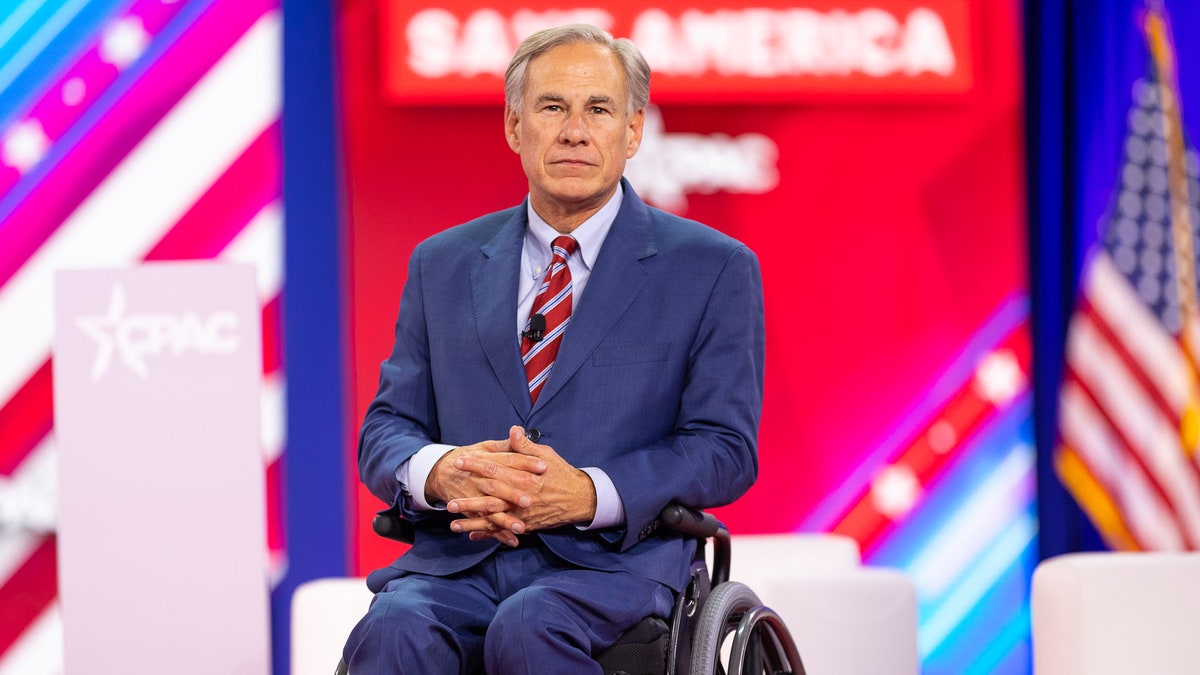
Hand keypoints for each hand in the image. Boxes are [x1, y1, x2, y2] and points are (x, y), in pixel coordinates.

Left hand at [447, 426, 596, 542]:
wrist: (580, 499)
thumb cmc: (562, 474)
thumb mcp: (546, 455)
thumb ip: (526, 446)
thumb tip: (513, 430)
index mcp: (524, 477)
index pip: (495, 468)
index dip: (476, 465)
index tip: (459, 461)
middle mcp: (521, 497)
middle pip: (489, 498)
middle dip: (468, 500)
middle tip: (448, 500)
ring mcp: (523, 514)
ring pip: (493, 519)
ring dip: (473, 522)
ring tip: (452, 524)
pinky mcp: (526, 525)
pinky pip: (504, 531)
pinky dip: (488, 534)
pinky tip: (472, 536)